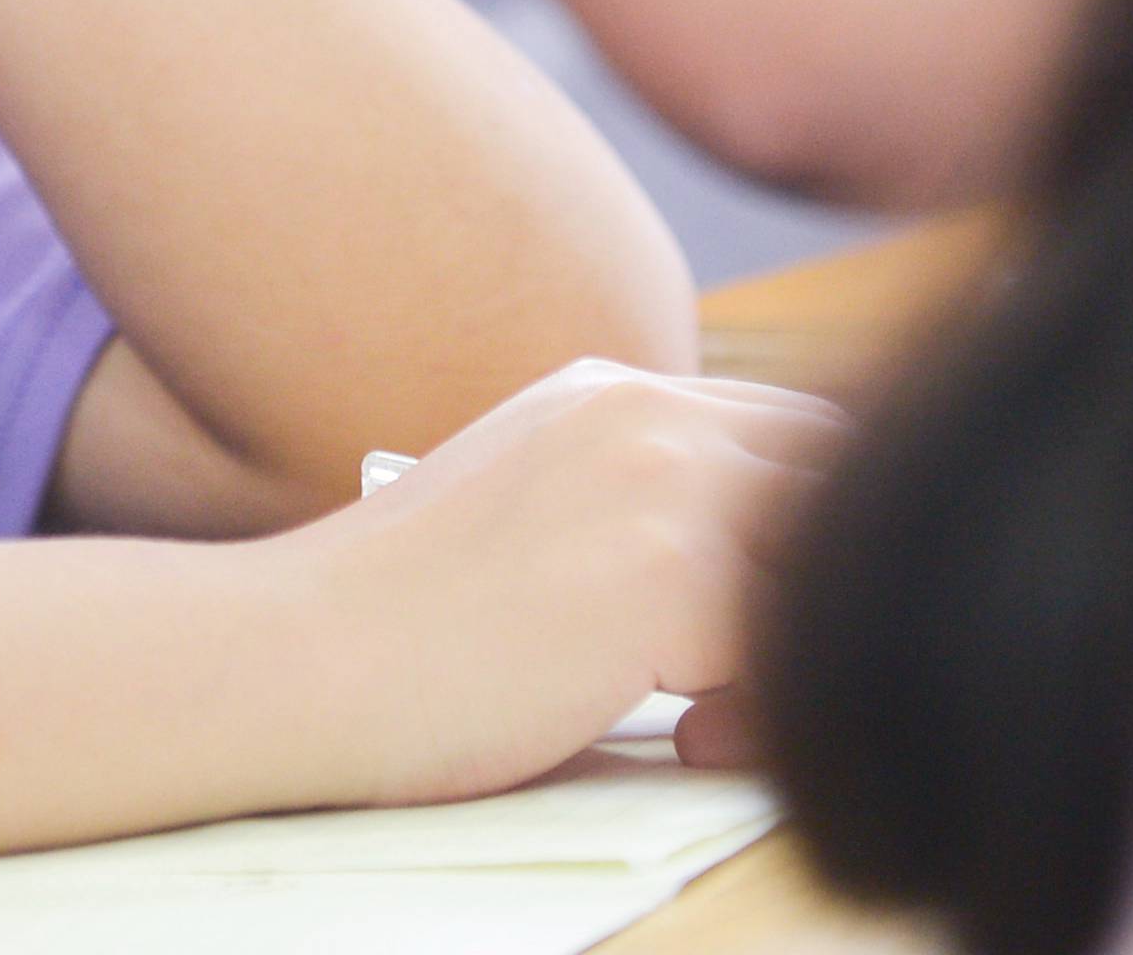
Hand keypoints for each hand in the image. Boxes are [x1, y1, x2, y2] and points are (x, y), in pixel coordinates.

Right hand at [277, 359, 842, 807]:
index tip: (745, 623)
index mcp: (613, 393)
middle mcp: (650, 414)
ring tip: (714, 721)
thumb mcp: (519, 505)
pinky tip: (687, 739)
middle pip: (831, 476)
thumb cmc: (392, 622)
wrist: (301, 657)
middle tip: (744, 682)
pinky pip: (790, 645)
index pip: (786, 431)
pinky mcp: (669, 575)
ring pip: (825, 561)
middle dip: (818, 580)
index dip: (799, 529)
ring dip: (796, 648)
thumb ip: (620, 502)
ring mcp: (665, 485)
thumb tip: (729, 574)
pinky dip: (765, 711)